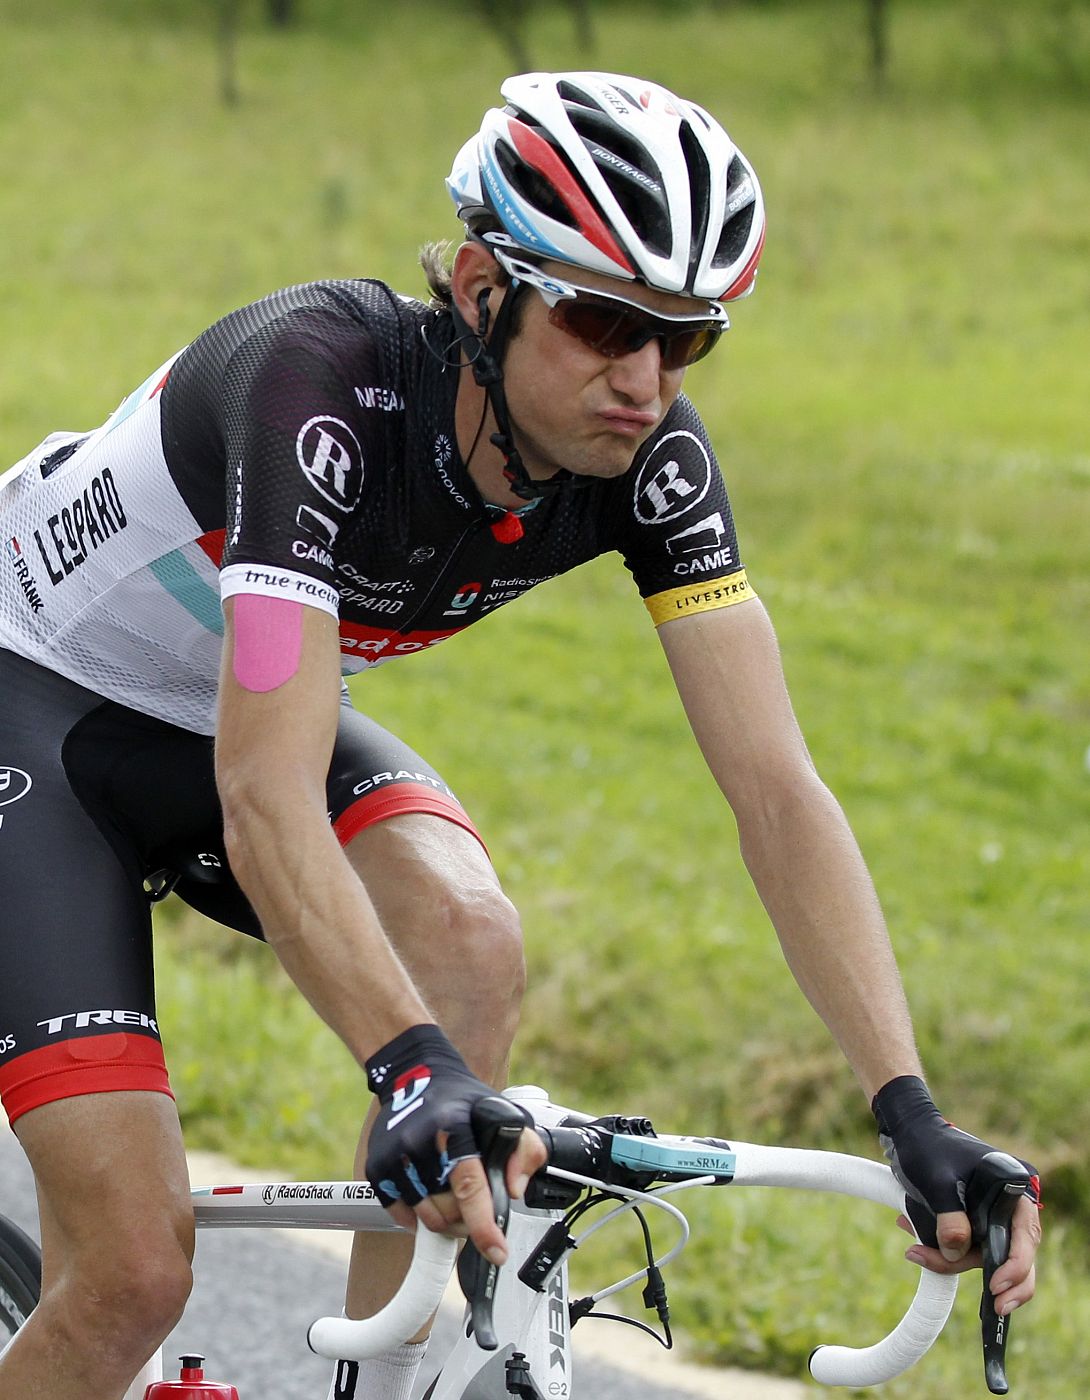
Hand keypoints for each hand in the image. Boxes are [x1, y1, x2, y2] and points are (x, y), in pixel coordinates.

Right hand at [365, 1024, 545, 1263]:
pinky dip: (419, 1216)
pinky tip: (431, 1197)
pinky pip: (401, 1215)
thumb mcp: (505, 1112)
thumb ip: (525, 1150)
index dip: (484, 1225)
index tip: (497, 1253)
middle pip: (449, 1210)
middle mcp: (418, 1142)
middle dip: (468, 1221)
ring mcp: (394, 1156)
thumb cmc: (464, 1101)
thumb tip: (514, 1191)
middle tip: (478, 1211)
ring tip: (456, 1203)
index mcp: (453, 1127)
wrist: (414, 1074)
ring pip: (426, 1218)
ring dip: (446, 1222)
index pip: (469, 1186)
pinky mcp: (376, 1167)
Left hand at [873, 1076, 1040, 1309]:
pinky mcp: (974, 1220)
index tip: (996, 1288)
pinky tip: (916, 1245)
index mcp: (1012, 1188)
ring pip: (987, 1255)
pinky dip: (945, 1252)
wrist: (908, 1131)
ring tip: (915, 1250)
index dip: (1015, 1268)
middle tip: (991, 1307)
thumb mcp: (935, 1181)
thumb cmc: (925, 1147)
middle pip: (1014, 1254)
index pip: (1025, 1237)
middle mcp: (1009, 1204)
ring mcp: (992, 1214)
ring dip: (953, 1261)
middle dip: (998, 1281)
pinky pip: (968, 1247)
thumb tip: (955, 1252)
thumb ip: (949, 1217)